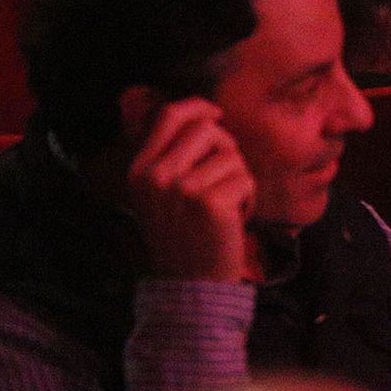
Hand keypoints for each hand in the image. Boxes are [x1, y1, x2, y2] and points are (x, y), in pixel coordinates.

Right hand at [125, 97, 255, 282]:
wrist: (191, 284)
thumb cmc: (186, 236)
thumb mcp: (162, 194)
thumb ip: (172, 156)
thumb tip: (204, 114)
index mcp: (140, 169)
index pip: (170, 115)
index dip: (199, 107)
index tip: (217, 114)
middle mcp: (156, 175)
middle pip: (207, 128)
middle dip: (227, 149)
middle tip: (225, 179)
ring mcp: (182, 188)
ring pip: (232, 155)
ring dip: (240, 179)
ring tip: (227, 206)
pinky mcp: (210, 202)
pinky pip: (246, 180)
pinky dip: (249, 199)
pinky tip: (236, 219)